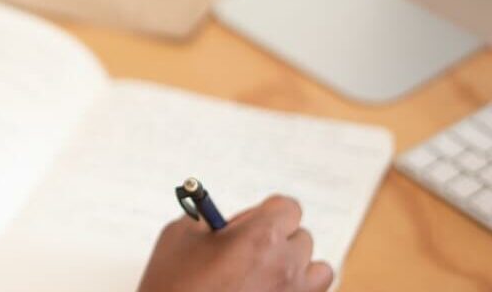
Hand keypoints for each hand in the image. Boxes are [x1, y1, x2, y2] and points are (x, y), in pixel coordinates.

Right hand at [136, 195, 332, 291]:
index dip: (268, 213)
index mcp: (262, 237)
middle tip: (247, 253)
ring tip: (268, 277)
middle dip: (278, 241)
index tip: (249, 225)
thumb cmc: (172, 286)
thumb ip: (208, 219)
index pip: (289, 208)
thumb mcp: (178, 236)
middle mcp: (286, 267)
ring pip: (319, 271)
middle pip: (302, 239)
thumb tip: (224, 222)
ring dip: (298, 269)